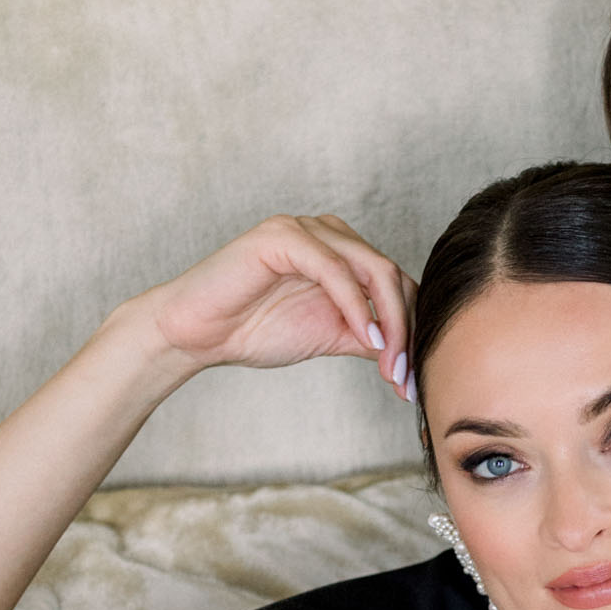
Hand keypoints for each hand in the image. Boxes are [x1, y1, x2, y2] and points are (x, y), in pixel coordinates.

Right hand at [140, 216, 415, 395]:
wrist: (196, 334)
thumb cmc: (255, 330)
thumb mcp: (331, 336)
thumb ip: (370, 336)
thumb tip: (412, 356)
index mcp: (344, 254)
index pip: (397, 285)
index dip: (413, 330)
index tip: (414, 379)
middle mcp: (330, 234)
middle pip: (393, 277)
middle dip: (407, 330)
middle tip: (405, 377)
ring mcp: (307, 230)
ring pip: (373, 269)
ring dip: (390, 321)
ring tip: (388, 363)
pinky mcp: (284, 236)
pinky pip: (336, 270)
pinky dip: (357, 306)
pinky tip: (366, 338)